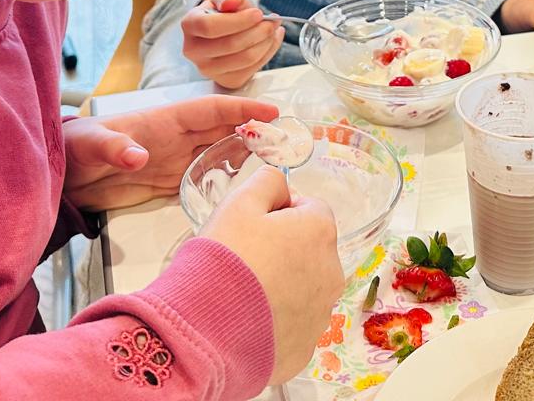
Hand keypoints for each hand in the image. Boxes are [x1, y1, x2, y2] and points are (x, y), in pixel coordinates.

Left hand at [62, 95, 278, 210]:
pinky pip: (206, 179)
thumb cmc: (76, 148)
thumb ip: (113, 147)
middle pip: (224, 131)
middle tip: (287, 144)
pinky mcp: (170, 184)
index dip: (241, 110)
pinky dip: (228, 182)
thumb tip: (136, 156)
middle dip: (255, 133)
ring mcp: (176, 161)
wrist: (63, 178)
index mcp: (165, 120)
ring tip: (276, 166)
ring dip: (246, 157)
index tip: (270, 112)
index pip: (212, 110)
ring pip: (220, 154)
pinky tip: (246, 192)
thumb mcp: (91, 144)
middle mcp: (177, 138)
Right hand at [180, 0, 285, 89]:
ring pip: (245, 59)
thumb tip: (230, 1)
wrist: (226, 26)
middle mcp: (193, 51)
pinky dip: (268, 53)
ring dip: (266, 42)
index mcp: (189, 25)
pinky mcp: (225, 80)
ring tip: (273, 28)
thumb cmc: (225, 9)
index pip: (210, 27)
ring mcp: (208, 69)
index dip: (238, 21)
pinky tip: (270, 40)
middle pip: (230, 45)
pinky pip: (253, 69)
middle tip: (273, 20)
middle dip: (259, 31)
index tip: (258, 14)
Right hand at [202, 168, 343, 384]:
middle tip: (244, 259)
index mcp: (319, 233)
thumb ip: (267, 182)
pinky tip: (246, 322)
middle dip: (284, 250)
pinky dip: (275, 321)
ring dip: (282, 286)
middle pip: (311, 251)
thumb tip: (282, 188)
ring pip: (304, 289)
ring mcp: (321, 316)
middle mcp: (331, 274)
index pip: (310, 209)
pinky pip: (293, 325)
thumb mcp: (238, 203)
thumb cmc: (222, 260)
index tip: (252, 226)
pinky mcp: (304, 350)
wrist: (202, 331)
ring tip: (242, 293)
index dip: (280, 213)